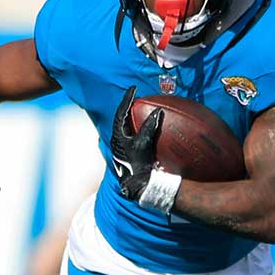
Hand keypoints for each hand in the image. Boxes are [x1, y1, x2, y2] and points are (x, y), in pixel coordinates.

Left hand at [110, 87, 164, 202]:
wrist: (138, 185)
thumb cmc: (138, 165)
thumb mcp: (143, 144)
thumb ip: (149, 127)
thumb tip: (158, 111)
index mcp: (117, 135)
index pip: (120, 111)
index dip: (127, 99)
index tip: (134, 88)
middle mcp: (117, 140)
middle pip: (121, 118)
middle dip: (129, 107)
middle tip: (137, 98)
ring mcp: (122, 147)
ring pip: (126, 126)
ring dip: (133, 117)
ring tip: (141, 109)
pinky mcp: (129, 152)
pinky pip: (133, 134)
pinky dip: (139, 127)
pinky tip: (146, 127)